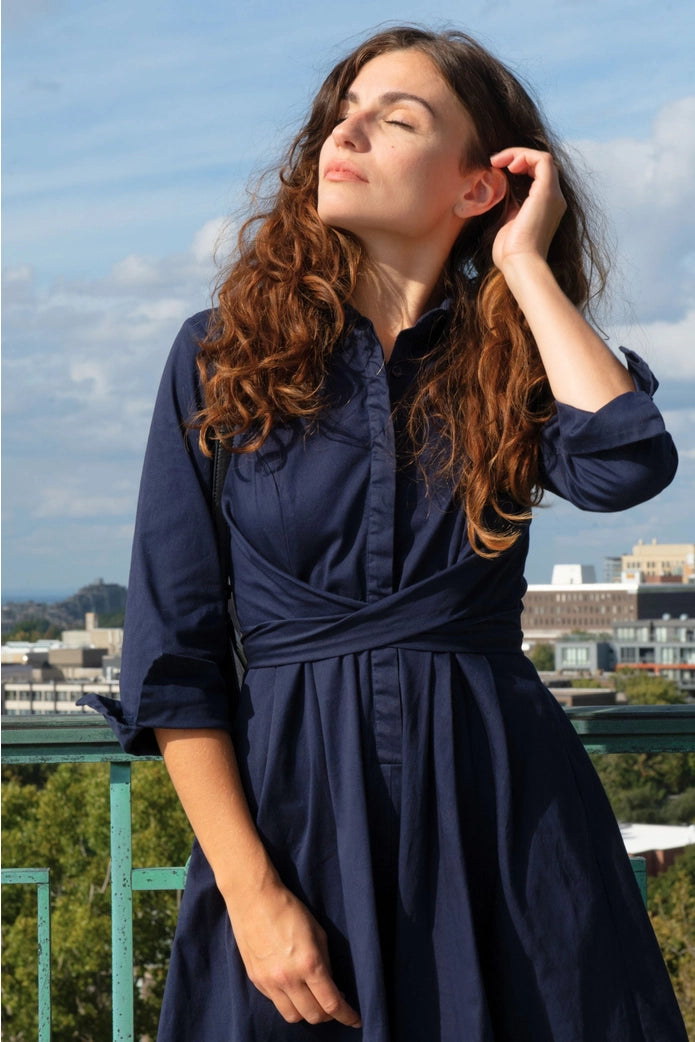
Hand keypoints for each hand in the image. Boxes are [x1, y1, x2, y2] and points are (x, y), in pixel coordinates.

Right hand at [226, 880, 361, 1027]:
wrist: (254, 899)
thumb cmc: (290, 910)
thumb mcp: (318, 932)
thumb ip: (325, 962)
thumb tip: (331, 984)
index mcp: (309, 964)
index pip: (332, 1003)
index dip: (347, 1016)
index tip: (355, 1020)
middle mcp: (289, 978)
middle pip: (314, 1015)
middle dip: (329, 1015)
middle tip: (334, 1004)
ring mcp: (270, 982)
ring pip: (293, 1016)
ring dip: (307, 1012)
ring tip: (313, 1000)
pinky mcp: (256, 980)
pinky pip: (276, 1003)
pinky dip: (289, 1002)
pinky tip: (294, 989)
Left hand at [489, 147, 566, 272]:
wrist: (519, 263)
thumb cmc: (510, 252)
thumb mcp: (508, 223)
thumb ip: (510, 206)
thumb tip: (500, 192)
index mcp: (546, 207)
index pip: (537, 175)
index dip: (518, 165)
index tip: (496, 169)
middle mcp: (554, 199)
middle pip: (541, 165)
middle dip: (517, 156)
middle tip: (494, 162)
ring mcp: (553, 195)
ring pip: (543, 158)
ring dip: (519, 154)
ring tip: (499, 161)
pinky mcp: (547, 193)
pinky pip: (543, 160)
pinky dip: (525, 156)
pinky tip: (509, 165)